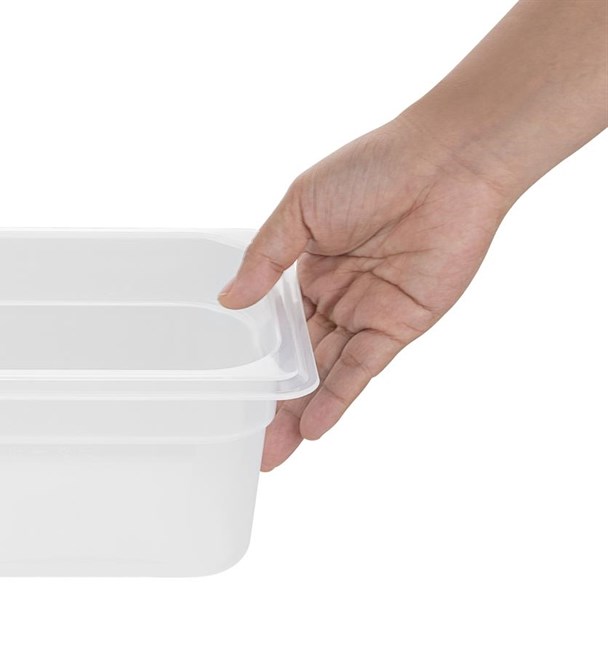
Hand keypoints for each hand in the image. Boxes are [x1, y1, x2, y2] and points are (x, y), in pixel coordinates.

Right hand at [219, 116, 512, 469]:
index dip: (257, 362)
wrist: (446, 162)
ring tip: (273, 452)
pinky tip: (312, 428)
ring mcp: (366, 314)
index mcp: (309, 269)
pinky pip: (361, 368)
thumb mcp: (300, 207)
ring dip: (301, 412)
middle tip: (252, 446)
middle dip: (276, 404)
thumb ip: (265, 258)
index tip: (232, 394)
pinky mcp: (398, 325)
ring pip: (326, 373)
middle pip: (300, 361)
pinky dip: (337, 398)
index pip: (277, 328)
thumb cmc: (374, 168)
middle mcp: (336, 298)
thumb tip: (227, 300)